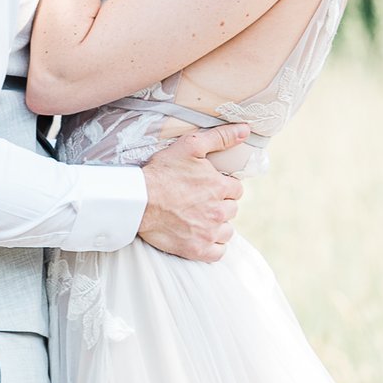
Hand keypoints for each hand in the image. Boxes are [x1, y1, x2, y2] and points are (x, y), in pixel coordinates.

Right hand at [136, 123, 250, 262]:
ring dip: (217, 226)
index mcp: (221, 187)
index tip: (206, 187)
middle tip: (199, 202)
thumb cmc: (161, 172)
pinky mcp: (197, 250)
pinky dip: (213, 246)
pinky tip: (201, 237)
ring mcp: (209, 233)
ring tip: (199, 219)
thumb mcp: (190, 146)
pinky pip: (219, 252)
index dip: (222, 187)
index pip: (235, 190)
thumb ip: (221, 137)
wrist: (136, 201)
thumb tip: (246, 130)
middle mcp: (219, 212)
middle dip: (219, 205)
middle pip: (231, 210)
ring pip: (227, 231)